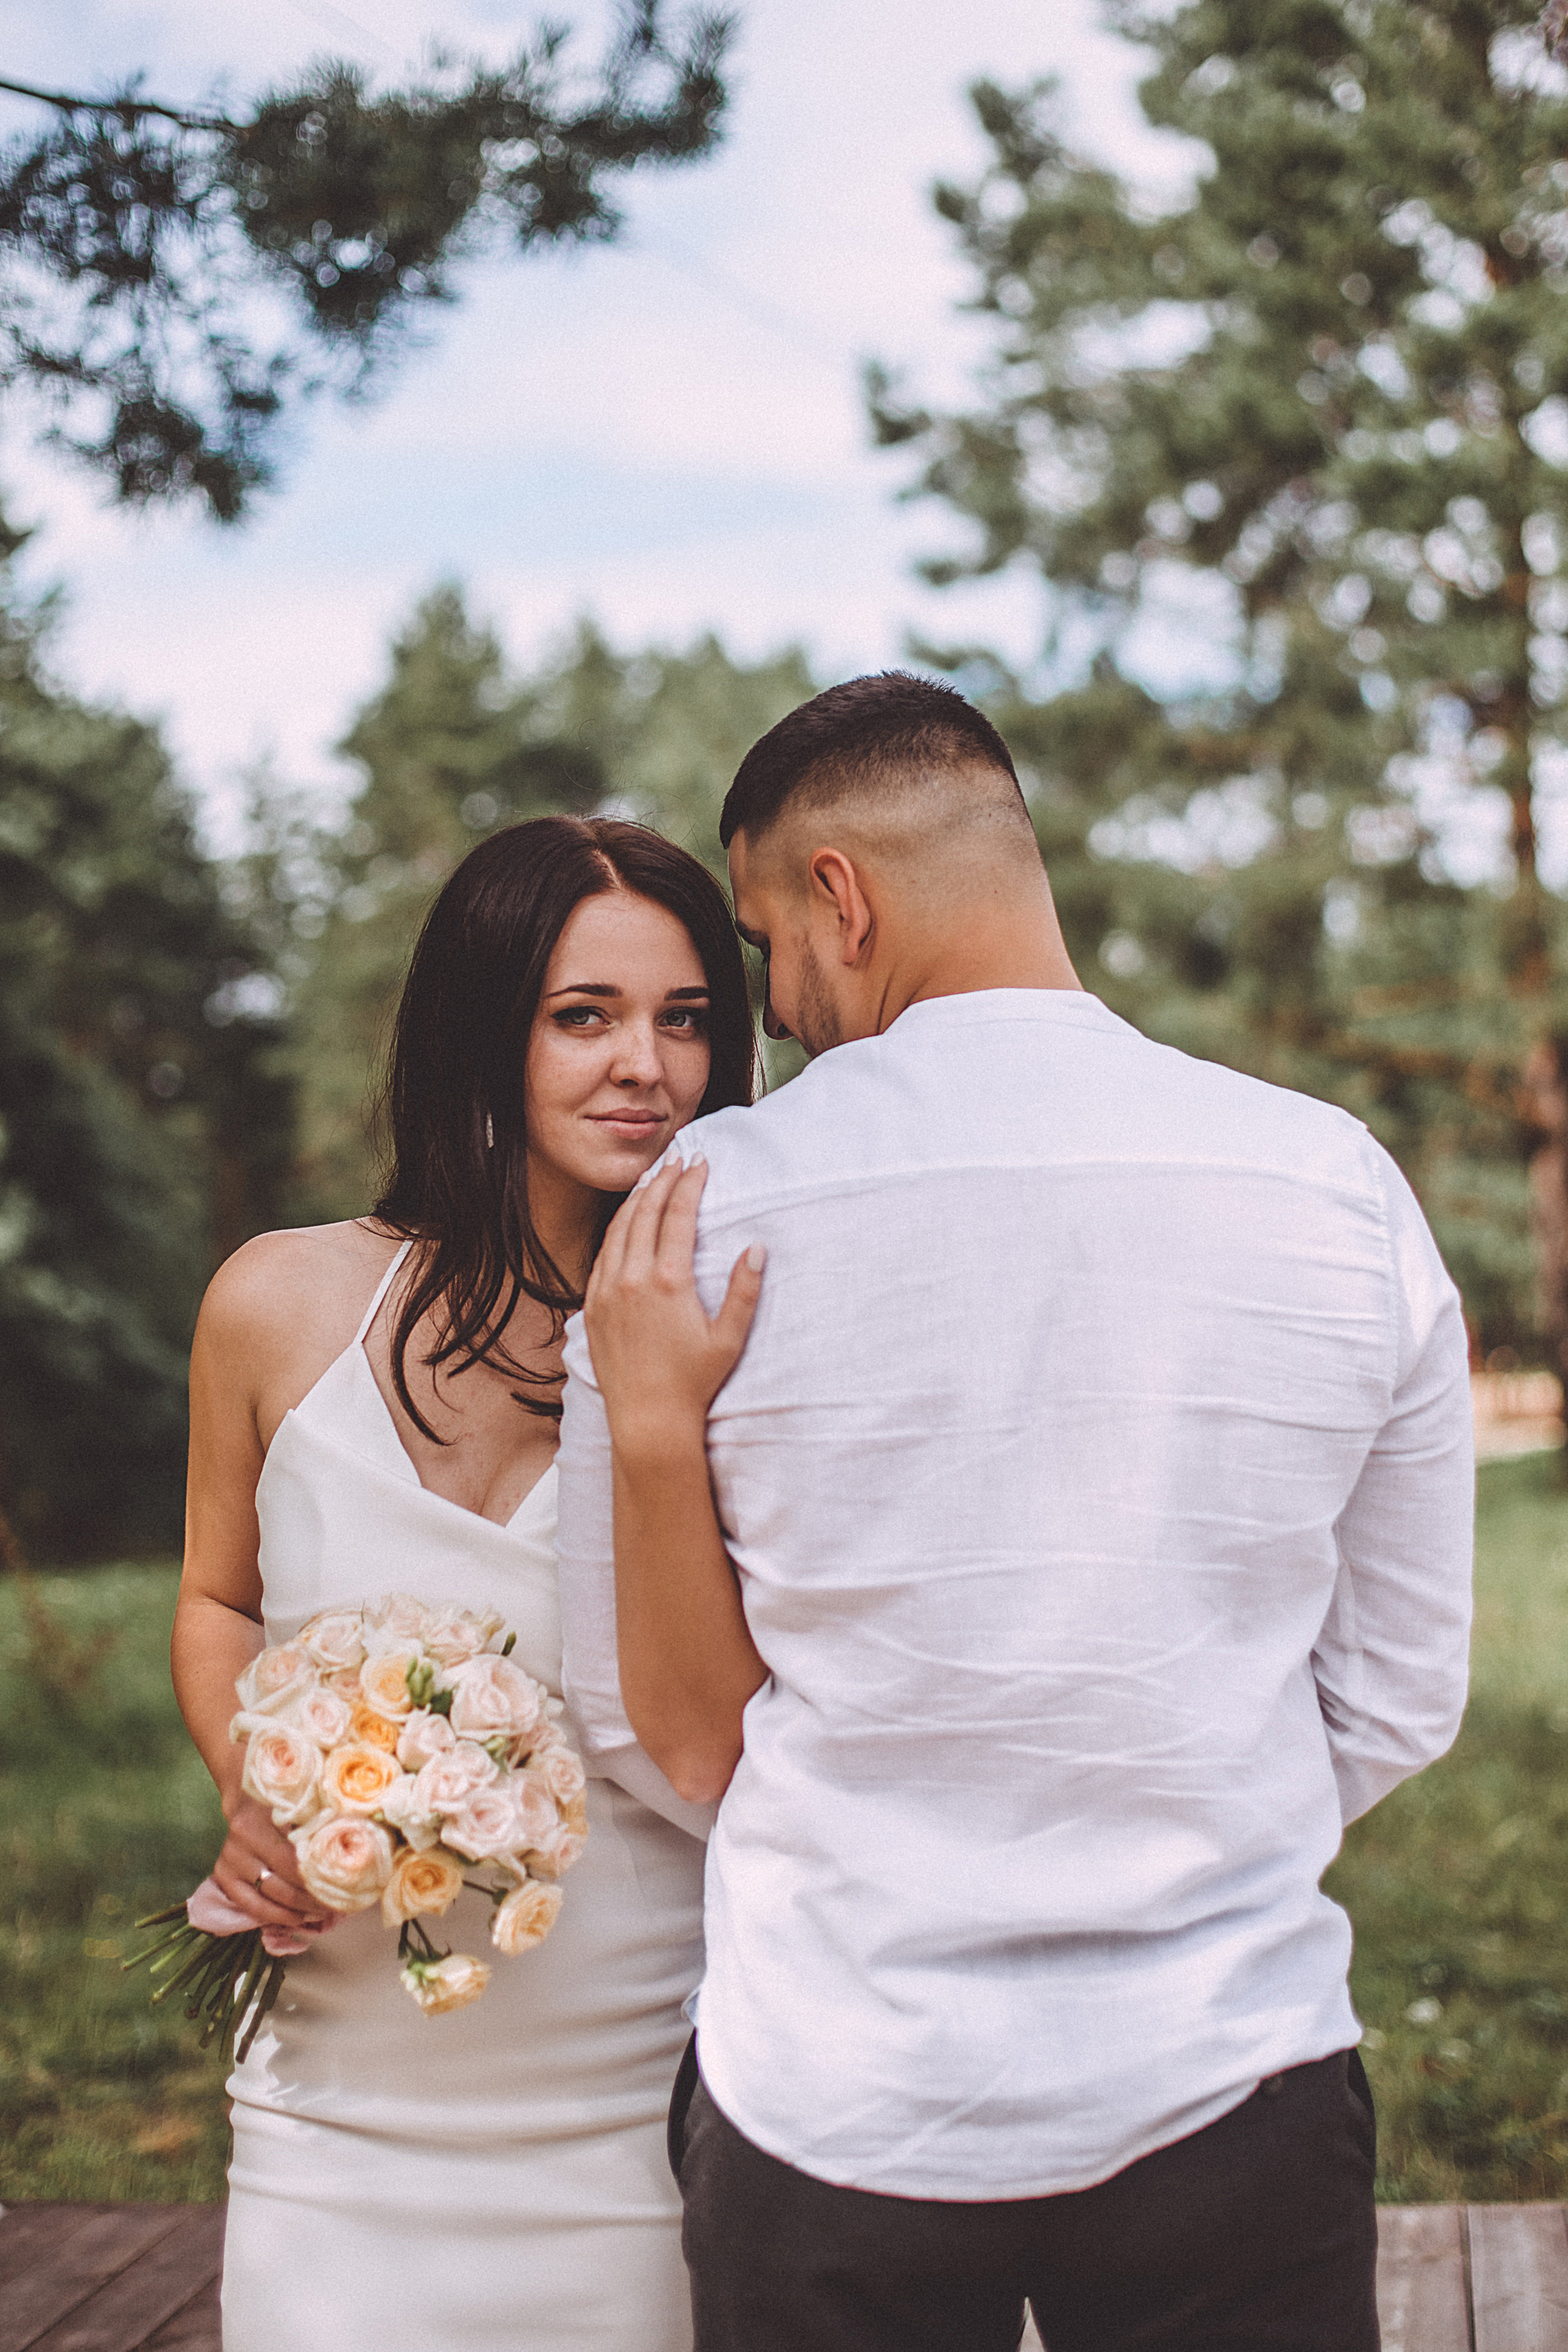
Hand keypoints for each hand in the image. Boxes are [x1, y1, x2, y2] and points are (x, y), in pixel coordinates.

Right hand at [212, 1792, 330, 1929]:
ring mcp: (231, 1858)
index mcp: (264, 1819)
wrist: (247, 1795)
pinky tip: (295, 1918)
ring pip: (268, 1897)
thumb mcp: (303, 1802)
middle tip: (335, 1905)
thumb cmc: (284, 1800)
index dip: (319, 1881)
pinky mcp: (222, 1872)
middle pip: (283, 1883)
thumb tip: (354, 1852)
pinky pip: (249, 1904)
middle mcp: (244, 1839)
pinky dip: (273, 1915)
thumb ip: (321, 1824)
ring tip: (319, 1914)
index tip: (343, 1890)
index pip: (295, 1862)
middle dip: (311, 1899)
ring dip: (296, 1911)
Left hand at [584, 1157, 763, 1453]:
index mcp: (668, 1281)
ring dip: (637, 1199)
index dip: (690, 1183)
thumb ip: (744, 1291)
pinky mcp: (593, 1306)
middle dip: (663, 1180)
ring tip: (653, 1179)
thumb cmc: (694, 1383)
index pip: (678, 1215)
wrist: (647, 1419)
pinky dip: (616, 1228)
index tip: (700, 1162)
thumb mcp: (729, 1338)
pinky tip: (627, 1221)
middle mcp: (632, 1279)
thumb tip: (757, 1247)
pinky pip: (602, 1254)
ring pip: (619, 1228)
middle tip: (678, 1160)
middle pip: (646, 1212)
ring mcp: (608, 1291)